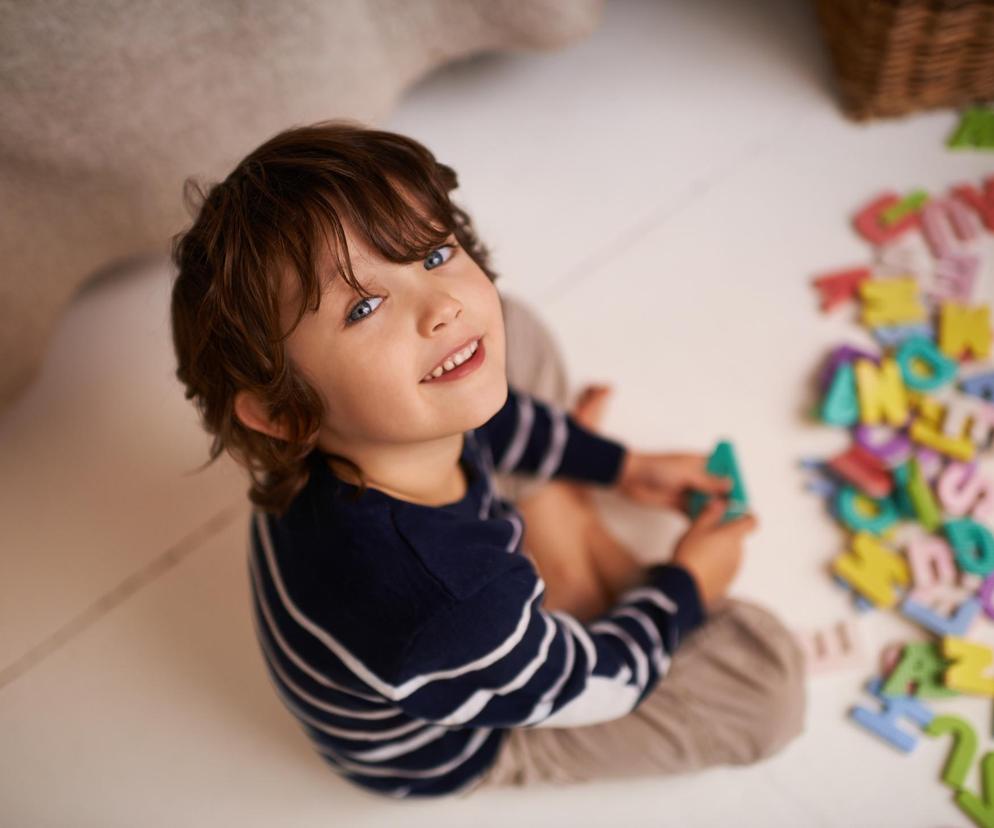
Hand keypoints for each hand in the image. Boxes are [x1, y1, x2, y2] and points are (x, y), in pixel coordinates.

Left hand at [615, 450, 733, 513]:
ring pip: (705, 502)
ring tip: (725, 523)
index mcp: (699, 462)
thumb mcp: (685, 473)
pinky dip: (699, 519)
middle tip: (737, 514)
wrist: (628, 478)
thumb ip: (708, 481)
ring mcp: (686, 490)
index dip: (733, 481)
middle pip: (716, 489)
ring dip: (713, 511)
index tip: (743, 494)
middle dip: (725, 500)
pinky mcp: (676, 503)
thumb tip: (729, 483)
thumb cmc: (654, 467)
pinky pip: (692, 512)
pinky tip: (708, 528)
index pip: (723, 469)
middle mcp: (695, 476)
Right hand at [671, 498, 758, 610]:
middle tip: (705, 532)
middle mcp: (738, 552)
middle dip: (724, 533)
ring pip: (730, 552)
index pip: (752, 521)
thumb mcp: (696, 527)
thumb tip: (720, 503)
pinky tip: (700, 564)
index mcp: (733, 536)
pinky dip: (716, 564)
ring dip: (719, 549)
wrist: (685, 586)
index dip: (745, 515)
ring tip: (699, 551)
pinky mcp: (727, 581)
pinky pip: (725, 567)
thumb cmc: (691, 556)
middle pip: (737, 537)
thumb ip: (711, 513)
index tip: (734, 513)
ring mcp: (734, 568)